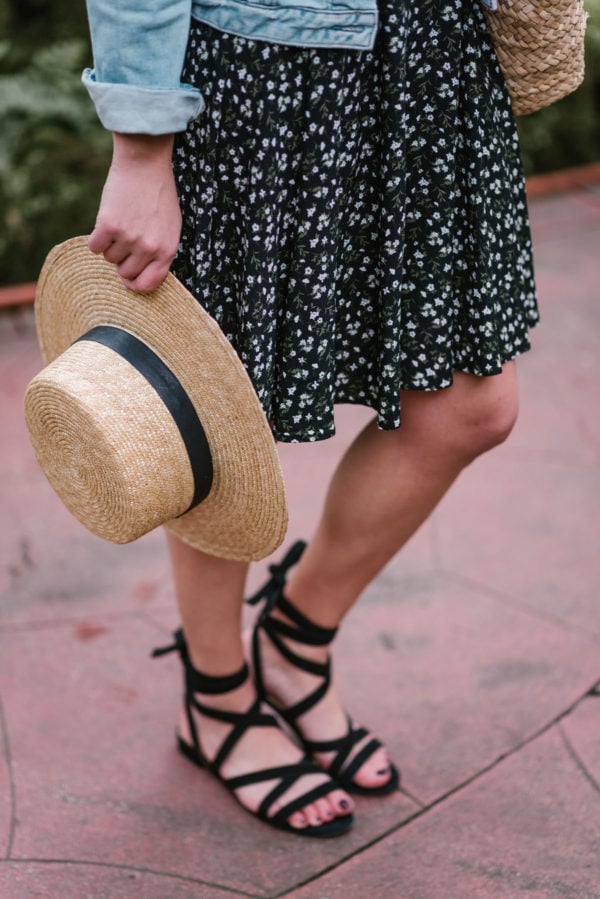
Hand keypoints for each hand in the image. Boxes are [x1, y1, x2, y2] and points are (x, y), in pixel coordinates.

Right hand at [88, 133, 181, 292]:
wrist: (145, 165)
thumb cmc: (158, 195)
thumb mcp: (171, 227)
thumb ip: (158, 253)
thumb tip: (135, 281)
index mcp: (167, 250)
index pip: (148, 284)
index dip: (135, 286)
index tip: (127, 282)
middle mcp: (149, 248)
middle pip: (125, 272)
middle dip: (122, 260)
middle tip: (124, 240)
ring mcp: (129, 238)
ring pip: (109, 258)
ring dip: (110, 245)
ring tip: (120, 224)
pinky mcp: (109, 226)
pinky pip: (94, 247)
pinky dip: (96, 238)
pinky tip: (105, 223)